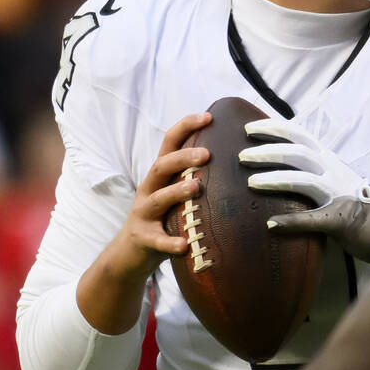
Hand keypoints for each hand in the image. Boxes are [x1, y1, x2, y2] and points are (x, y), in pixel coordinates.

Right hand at [114, 112, 212, 279]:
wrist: (129, 253)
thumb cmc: (164, 217)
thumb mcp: (177, 193)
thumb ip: (197, 176)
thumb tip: (239, 162)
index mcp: (161, 175)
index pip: (169, 142)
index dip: (186, 126)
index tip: (209, 116)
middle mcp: (149, 189)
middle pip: (161, 166)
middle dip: (183, 157)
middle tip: (207, 154)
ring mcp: (143, 213)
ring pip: (158, 198)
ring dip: (176, 191)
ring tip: (196, 187)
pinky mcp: (143, 238)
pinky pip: (157, 240)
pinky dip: (170, 243)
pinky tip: (183, 244)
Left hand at [239, 119, 369, 262]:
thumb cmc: (349, 199)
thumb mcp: (331, 172)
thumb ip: (309, 163)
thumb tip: (274, 154)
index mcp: (328, 158)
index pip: (299, 134)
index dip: (274, 128)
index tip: (248, 128)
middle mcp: (333, 171)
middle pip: (298, 154)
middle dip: (268, 152)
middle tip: (241, 156)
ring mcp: (338, 194)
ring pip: (304, 181)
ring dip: (276, 180)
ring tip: (251, 183)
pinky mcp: (340, 219)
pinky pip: (313, 219)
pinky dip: (292, 221)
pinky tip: (272, 224)